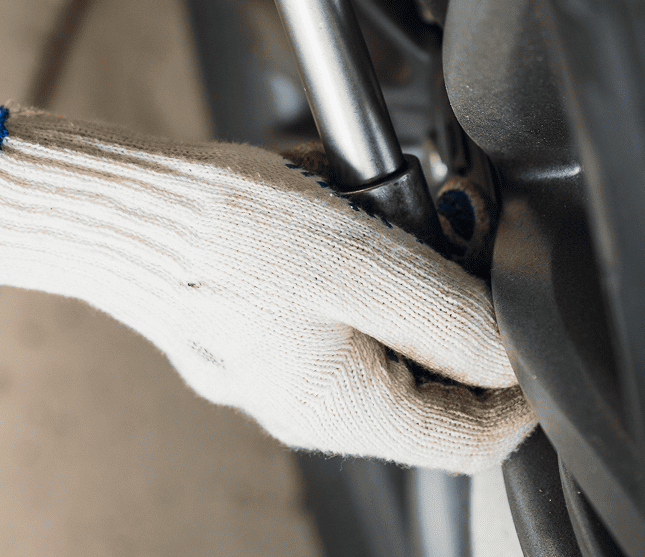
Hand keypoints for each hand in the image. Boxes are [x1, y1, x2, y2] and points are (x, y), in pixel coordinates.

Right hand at [0, 106, 537, 472]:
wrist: (110, 204)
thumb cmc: (217, 230)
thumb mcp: (363, 263)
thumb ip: (454, 318)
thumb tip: (519, 357)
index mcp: (342, 409)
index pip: (474, 441)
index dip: (524, 387)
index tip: (534, 318)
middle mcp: (308, 406)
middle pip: (428, 391)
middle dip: (457, 317)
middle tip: (455, 241)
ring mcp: (273, 370)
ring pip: (379, 345)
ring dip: (403, 285)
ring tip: (385, 220)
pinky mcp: (248, 331)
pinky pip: (328, 316)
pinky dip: (351, 272)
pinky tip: (334, 219)